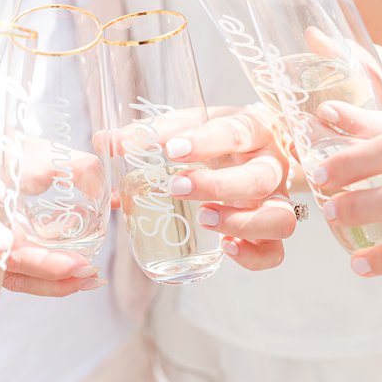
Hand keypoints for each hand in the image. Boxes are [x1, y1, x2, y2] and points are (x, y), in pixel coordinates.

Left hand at [159, 104, 298, 270]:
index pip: (236, 132)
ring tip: (203, 218)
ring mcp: (277, 199)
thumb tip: (103, 141)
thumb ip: (149, 134)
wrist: (257, 145)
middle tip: (176, 187)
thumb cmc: (218, 136)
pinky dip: (253, 256)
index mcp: (252, 130)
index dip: (207, 142)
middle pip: (259, 179)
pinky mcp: (273, 229)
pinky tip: (226, 249)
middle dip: (217, 186)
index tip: (173, 149)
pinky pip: (275, 252)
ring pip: (278, 218)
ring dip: (240, 223)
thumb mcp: (188, 125)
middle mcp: (272, 165)